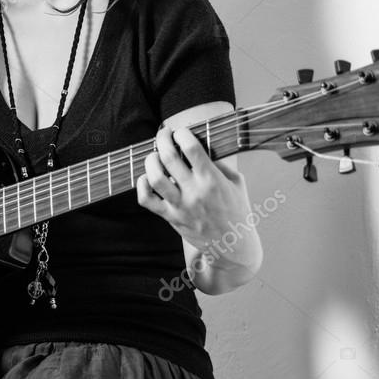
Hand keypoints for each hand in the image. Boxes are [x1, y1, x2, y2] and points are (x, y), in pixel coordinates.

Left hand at [135, 126, 250, 251]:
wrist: (233, 246)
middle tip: (163, 134)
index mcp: (212, 180)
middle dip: (162, 139)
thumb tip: (200, 146)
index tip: (180, 131)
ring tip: (154, 156)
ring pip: (155, 177)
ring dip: (150, 161)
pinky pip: (146, 200)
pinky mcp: (170, 217)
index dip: (182, 134)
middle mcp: (194, 192)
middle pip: (169, 158)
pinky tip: (147, 178)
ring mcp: (180, 205)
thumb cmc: (236, 211)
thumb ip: (220, 163)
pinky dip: (141, 185)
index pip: (192, 148)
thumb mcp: (237, 183)